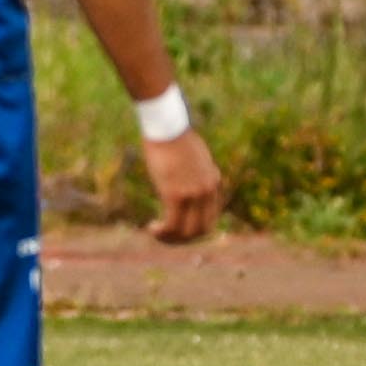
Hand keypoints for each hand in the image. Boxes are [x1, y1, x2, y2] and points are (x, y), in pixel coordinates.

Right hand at [138, 125, 224, 243]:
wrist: (167, 126)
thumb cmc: (173, 136)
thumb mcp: (191, 155)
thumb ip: (192, 171)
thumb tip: (182, 179)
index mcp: (214, 180)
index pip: (211, 216)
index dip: (194, 227)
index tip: (176, 226)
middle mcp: (208, 190)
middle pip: (203, 229)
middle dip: (184, 238)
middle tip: (166, 236)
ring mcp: (194, 194)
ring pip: (188, 232)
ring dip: (171, 239)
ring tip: (156, 233)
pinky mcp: (177, 195)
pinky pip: (173, 225)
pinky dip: (163, 233)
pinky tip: (151, 228)